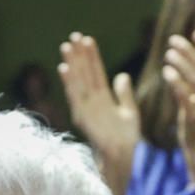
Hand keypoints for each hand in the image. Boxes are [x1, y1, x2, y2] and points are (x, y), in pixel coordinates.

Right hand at [58, 33, 139, 194]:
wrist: (124, 158)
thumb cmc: (127, 139)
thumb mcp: (130, 112)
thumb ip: (124, 94)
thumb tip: (122, 74)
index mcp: (103, 99)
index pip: (96, 72)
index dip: (91, 57)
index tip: (87, 39)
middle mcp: (92, 102)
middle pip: (84, 74)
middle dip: (79, 55)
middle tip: (73, 36)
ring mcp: (87, 109)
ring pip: (78, 81)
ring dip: (72, 64)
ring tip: (66, 46)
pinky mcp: (84, 117)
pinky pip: (75, 96)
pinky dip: (69, 82)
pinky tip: (64, 68)